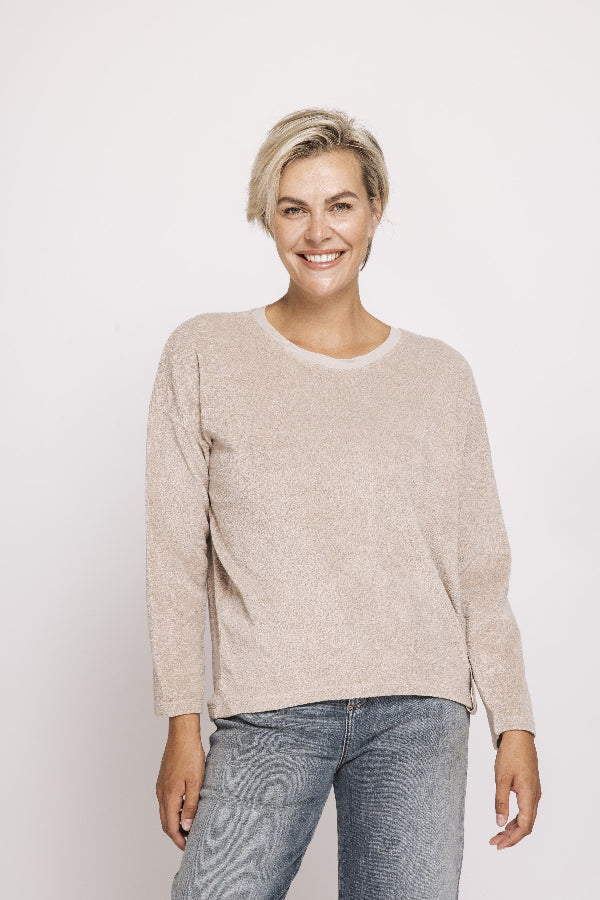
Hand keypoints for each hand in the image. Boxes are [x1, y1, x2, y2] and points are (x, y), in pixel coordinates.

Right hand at [156, 714, 204, 849]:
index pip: (171, 827)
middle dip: (176, 834)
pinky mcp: (163, 780)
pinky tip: (185, 808)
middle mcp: (161, 793)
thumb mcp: (196, 782)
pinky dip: (173, 810)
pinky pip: (166, 802)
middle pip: (165, 822)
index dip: (179, 840)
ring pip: (165, 812)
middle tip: (189, 841)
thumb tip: (186, 826)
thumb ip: (191, 805)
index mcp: (169, 796)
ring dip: (175, 822)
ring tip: (189, 827)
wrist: (182, 735)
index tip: (188, 847)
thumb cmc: (191, 756)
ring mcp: (161, 786)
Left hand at [489, 730, 540, 849]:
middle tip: (495, 843)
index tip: (499, 845)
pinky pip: (526, 810)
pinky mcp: (531, 788)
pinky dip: (516, 819)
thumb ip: (500, 801)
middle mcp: (535, 796)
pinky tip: (506, 821)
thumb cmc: (510, 754)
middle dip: (511, 837)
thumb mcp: (501, 778)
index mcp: (529, 795)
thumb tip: (499, 823)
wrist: (519, 736)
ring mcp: (534, 792)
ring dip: (513, 829)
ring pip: (526, 818)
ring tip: (497, 835)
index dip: (512, 839)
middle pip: (526, 825)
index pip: (524, 826)